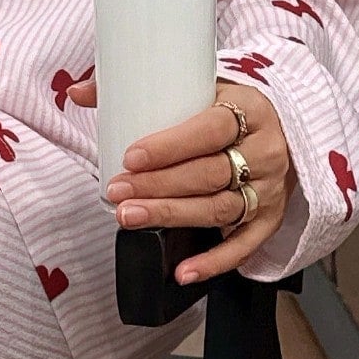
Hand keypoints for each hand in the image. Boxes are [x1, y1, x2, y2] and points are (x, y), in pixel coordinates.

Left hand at [64, 75, 299, 285]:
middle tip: (118, 191)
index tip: (132, 157)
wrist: (280, 131)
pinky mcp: (270, 219)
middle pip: (210, 173)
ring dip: (171, 216)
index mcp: (248, 110)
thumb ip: (138, 89)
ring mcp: (269, 189)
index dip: (171, 145)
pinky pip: (244, 246)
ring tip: (130, 218)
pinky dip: (213, 262)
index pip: (211, 129)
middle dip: (159, 186)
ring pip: (220, 208)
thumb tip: (77, 93)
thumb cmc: (226, 109)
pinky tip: (181, 271)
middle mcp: (264, 151)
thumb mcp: (197, 88)